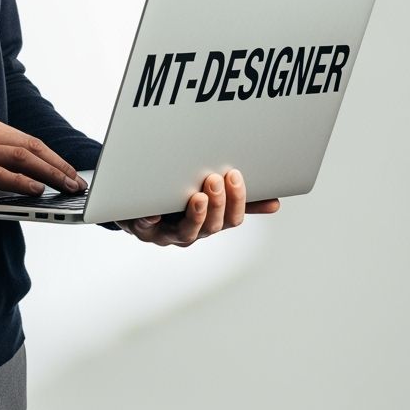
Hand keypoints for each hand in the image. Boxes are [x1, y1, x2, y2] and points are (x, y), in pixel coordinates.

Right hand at [0, 112, 86, 196]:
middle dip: (58, 165)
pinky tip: (37, 190)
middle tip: (77, 182)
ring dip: (49, 174)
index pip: (27, 139)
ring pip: (21, 158)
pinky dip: (22, 182)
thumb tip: (16, 175)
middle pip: (31, 146)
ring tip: (66, 188)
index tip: (69, 170)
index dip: (52, 156)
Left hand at [116, 169, 279, 246]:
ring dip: (194, 215)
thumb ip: (238, 202)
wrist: (135, 212)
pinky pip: (145, 227)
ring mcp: (166, 234)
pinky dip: (149, 221)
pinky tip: (153, 213)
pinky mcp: (142, 229)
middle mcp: (191, 233)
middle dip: (217, 204)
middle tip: (214, 179)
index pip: (231, 219)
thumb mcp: (209, 202)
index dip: (237, 201)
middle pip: (211, 227)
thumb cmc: (176, 203)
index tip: (235, 176)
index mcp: (210, 224)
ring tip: (196, 197)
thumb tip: (275, 203)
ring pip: (185, 232)